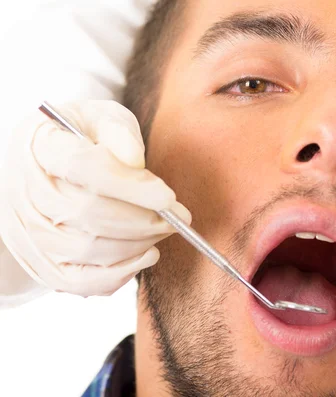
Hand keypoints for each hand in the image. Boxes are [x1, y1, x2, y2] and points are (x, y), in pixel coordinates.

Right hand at [0, 100, 190, 297]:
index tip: (168, 197)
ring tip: (163, 228)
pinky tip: (147, 255)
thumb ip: (119, 134)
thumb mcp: (103, 118)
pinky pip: (79, 282)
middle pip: (88, 214)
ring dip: (138, 244)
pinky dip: (120, 275)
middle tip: (178, 216)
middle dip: (144, 219)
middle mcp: (25, 192)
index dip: (129, 186)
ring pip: (87, 250)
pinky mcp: (41, 261)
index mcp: (40, 147)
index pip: (82, 168)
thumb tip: (135, 162)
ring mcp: (28, 231)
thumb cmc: (85, 138)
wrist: (50, 165)